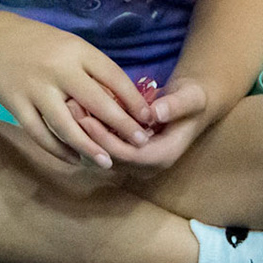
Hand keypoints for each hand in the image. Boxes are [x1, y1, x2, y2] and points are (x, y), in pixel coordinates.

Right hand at [0, 13, 147, 168]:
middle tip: (139, 143)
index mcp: (76, 51)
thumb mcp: (72, 46)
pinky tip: (73, 158)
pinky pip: (41, 134)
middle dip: (121, 125)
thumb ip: (94, 70)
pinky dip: (58, 150)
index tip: (149, 118)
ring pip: (67, 126)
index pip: (113, 76)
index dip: (134, 100)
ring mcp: (36, 89)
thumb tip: (126, 102)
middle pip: (96, 103)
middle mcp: (58, 69)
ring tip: (107, 161)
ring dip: (90, 147)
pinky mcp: (16, 105)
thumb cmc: (42, 44)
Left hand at [72, 77, 212, 171]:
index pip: (128, 155)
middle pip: (111, 158)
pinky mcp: (126, 152)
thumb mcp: (191, 98)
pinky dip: (89, 132)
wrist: (192, 103)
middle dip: (89, 136)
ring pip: (103, 155)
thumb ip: (175, 106)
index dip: (106, 139)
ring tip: (69, 107)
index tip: (87, 118)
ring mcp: (136, 161)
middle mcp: (148, 165)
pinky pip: (103, 147)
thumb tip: (154, 113)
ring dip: (85, 134)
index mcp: (163, 156)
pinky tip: (77, 109)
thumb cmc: (193, 98)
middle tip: (70, 110)